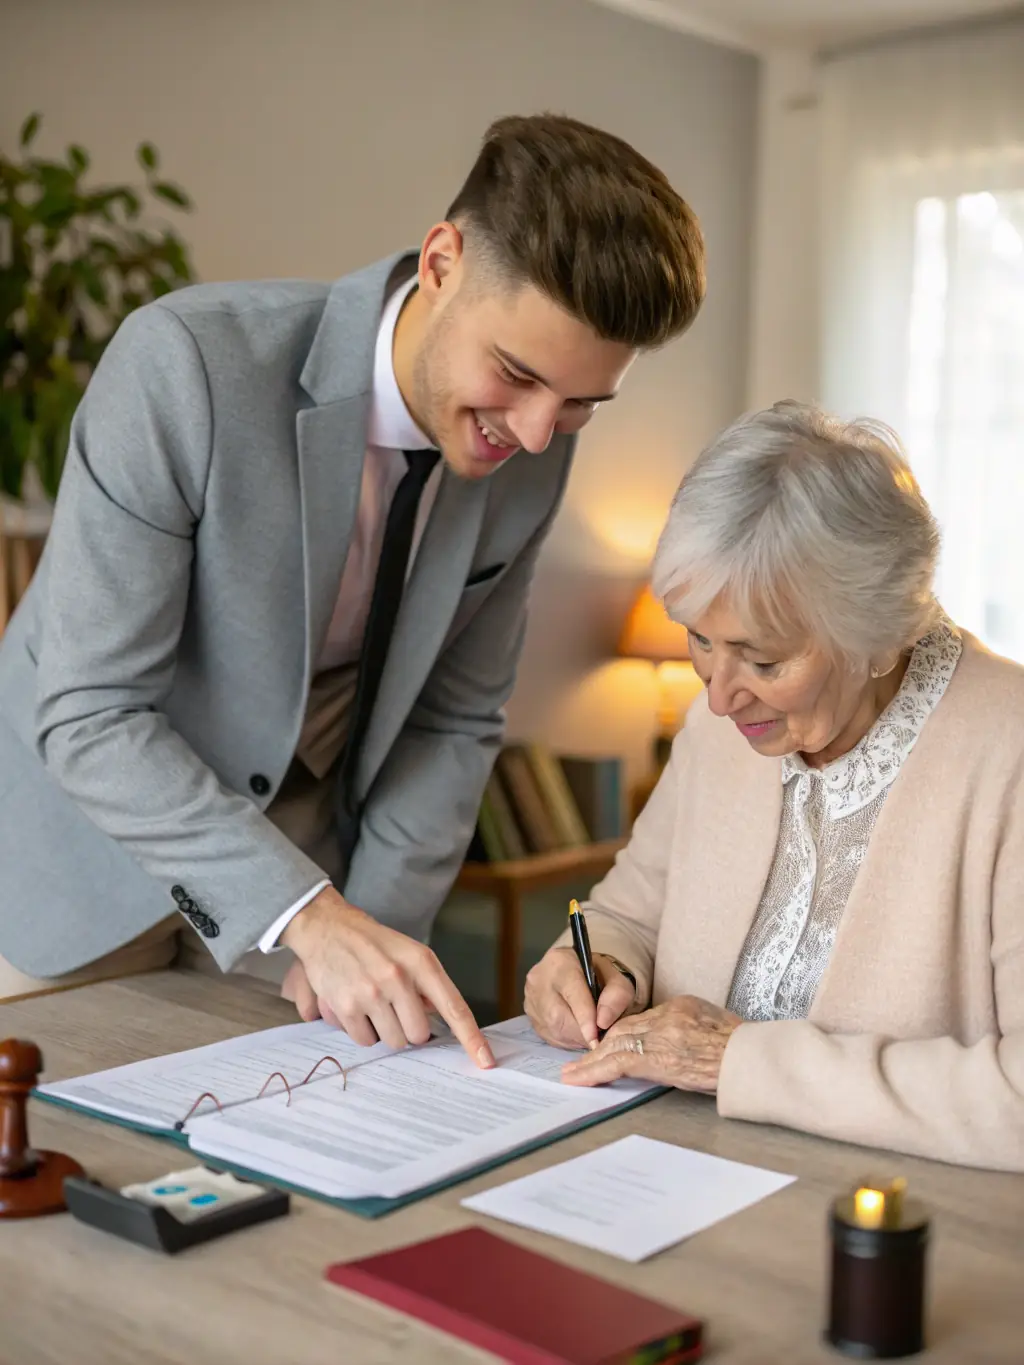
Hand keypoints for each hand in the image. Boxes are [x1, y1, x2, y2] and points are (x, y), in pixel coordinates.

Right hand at [280, 886, 494, 1068]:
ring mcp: (371, 993)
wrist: (328, 928)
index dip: (471, 1038)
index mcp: (421, 962)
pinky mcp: (346, 1006)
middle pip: (420, 1034)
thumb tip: (443, 1019)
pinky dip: (364, 1031)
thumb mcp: (409, 952)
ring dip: (386, 1030)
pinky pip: (366, 1040)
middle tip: (396, 1008)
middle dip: (410, 1028)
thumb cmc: (374, 943)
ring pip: (394, 1040)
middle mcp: (398, 977)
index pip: (454, 1007)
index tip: (486, 1061)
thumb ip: (429, 985)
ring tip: (374, 1004)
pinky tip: (357, 1007)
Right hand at [524, 946, 636, 1050]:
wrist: (579, 970)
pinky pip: (548, 1035)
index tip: (596, 1039)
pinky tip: (577, 1032)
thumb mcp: (617, 977)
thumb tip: (603, 1022)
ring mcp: (530, 997)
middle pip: (558, 1016)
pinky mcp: (529, 1013)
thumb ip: (616, 995)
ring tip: (590, 1034)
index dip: (585, 1019)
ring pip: (552, 1029)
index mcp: (560, 961)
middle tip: (599, 1038)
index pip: (572, 994)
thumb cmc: (599, 974)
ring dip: (575, 1038)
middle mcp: (539, 977)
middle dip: (582, 1033)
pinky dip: (566, 1040)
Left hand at [560, 994, 741, 1092]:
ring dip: (590, 1061)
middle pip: (623, 1029)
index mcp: (681, 1006)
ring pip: (614, 1045)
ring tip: (571, 1074)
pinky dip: (595, 1071)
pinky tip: (580, 1079)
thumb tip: (680, 1043)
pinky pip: (617, 1063)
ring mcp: (660, 1036)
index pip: (642, 1020)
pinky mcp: (657, 1058)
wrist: (751, 1058)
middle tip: (578, 1060)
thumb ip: (692, 1029)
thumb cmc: (744, 1049)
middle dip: (598, 1045)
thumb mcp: (716, 1026)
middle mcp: (666, 1016)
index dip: (621, 1034)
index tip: (607, 1045)